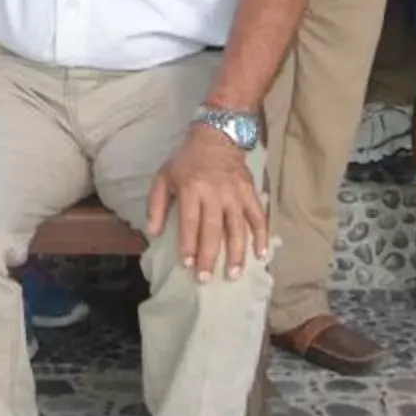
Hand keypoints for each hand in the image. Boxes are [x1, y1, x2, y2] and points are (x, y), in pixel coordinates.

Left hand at [145, 121, 266, 281]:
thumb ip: (156, 205)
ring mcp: (235, 194)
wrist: (217, 136)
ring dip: (237, 253)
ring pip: (237, 228)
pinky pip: (258, 217)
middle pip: (213, 230)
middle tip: (206, 278)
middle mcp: (215, 193)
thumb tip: (153, 233)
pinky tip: (261, 254)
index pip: (190, 222)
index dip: (189, 245)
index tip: (187, 264)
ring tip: (234, 274)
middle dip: (209, 256)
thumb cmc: (187, 160)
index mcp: (192, 189)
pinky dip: (261, 235)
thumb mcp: (163, 176)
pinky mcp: (250, 192)